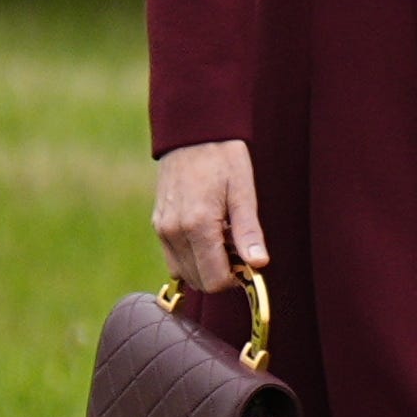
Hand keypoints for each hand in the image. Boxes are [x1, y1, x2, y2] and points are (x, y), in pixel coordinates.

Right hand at [150, 138, 266, 296]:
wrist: (192, 136)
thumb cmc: (223, 160)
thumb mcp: (244, 192)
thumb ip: (249, 232)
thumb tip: (258, 264)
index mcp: (197, 225)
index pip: (214, 279)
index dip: (235, 279)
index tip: (249, 264)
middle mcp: (174, 232)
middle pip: (199, 280)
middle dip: (222, 273)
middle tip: (238, 249)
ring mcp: (162, 229)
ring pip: (184, 272)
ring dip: (206, 266)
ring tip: (224, 240)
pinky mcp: (158, 225)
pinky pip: (173, 258)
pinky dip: (192, 258)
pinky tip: (208, 237)